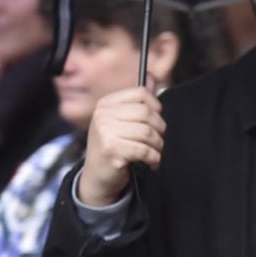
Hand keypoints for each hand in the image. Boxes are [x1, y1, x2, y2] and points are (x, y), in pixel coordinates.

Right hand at [75, 87, 164, 207]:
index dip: (155, 106)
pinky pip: (145, 150)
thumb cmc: (112, 148)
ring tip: (155, 153)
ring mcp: (106, 132)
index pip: (139, 93)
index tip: (157, 119)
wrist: (96, 178)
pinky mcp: (112, 150)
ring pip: (147, 132)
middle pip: (146, 113)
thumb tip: (152, 78)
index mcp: (106, 104)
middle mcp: (103, 115)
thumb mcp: (119, 122)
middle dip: (159, 129)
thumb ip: (136, 103)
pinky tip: (151, 163)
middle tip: (158, 141)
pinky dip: (154, 158)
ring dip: (158, 146)